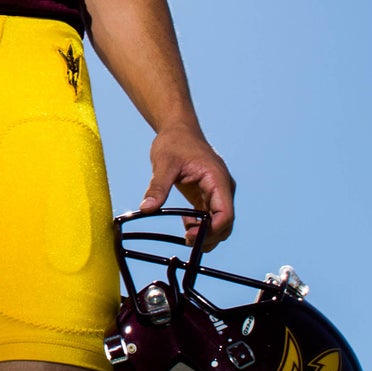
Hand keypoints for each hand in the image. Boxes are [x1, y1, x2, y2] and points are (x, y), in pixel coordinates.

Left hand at [137, 124, 234, 248]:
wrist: (178, 129)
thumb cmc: (175, 142)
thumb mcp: (163, 164)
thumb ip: (157, 187)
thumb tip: (146, 209)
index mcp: (217, 179)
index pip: (226, 214)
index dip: (212, 230)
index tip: (192, 237)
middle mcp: (222, 187)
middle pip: (225, 222)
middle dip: (210, 236)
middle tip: (187, 241)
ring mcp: (217, 192)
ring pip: (219, 222)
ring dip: (206, 233)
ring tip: (185, 235)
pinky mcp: (208, 194)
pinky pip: (210, 216)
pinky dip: (201, 225)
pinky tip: (186, 225)